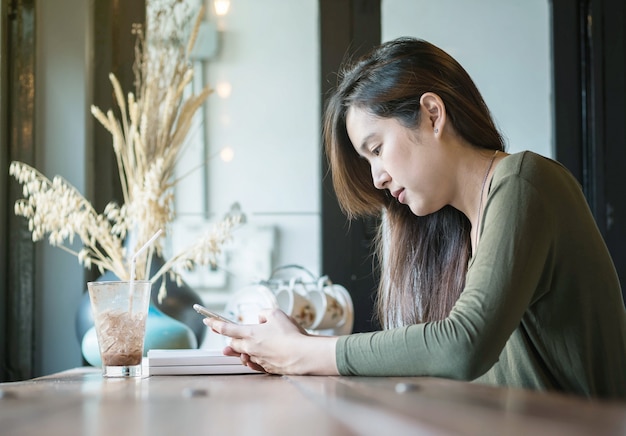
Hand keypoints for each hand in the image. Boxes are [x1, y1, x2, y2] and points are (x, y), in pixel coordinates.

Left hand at [204, 308, 338, 374]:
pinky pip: (254, 363)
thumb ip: (264, 313)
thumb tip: (260, 319)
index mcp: (250, 333)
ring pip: (242, 354)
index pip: (226, 328)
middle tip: (228, 333)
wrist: (302, 355)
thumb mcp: (277, 314)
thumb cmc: (290, 334)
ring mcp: (257, 359)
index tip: (207, 320)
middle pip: (233, 344)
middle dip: (230, 338)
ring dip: (240, 349)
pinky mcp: (265, 368)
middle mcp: (250, 348)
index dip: (214, 323)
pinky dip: (252, 357)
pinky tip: (256, 355)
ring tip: (243, 345)